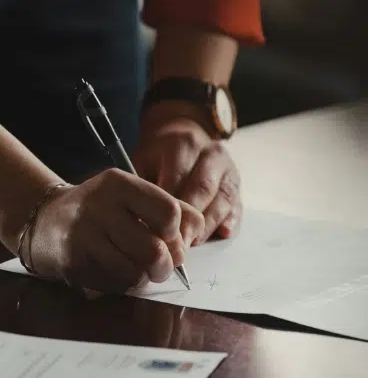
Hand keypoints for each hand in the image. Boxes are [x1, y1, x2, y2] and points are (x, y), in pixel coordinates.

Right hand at [24, 169, 204, 291]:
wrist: (44, 220)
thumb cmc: (99, 210)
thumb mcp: (130, 195)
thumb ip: (169, 207)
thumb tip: (197, 232)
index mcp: (118, 184)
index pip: (169, 213)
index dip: (176, 233)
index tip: (168, 237)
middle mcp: (99, 207)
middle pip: (155, 251)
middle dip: (165, 266)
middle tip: (161, 265)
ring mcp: (84, 237)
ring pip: (136, 273)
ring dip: (143, 278)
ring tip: (137, 268)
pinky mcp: (74, 263)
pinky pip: (114, 285)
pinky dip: (122, 284)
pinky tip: (113, 270)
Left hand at [134, 107, 241, 243]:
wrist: (184, 134)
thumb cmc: (158, 154)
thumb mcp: (143, 159)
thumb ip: (144, 185)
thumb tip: (141, 219)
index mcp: (184, 143)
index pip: (178, 179)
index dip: (169, 208)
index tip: (158, 230)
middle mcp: (211, 153)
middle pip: (202, 190)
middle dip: (189, 220)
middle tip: (175, 244)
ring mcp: (228, 168)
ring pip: (222, 200)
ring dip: (207, 225)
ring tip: (191, 243)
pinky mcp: (237, 183)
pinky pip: (237, 205)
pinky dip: (230, 221)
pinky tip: (222, 234)